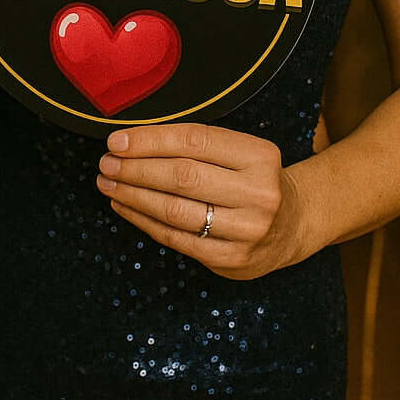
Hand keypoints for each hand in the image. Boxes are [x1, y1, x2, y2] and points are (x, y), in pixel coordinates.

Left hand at [96, 123, 303, 279]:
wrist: (292, 225)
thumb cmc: (252, 179)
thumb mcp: (240, 152)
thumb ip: (195, 146)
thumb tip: (131, 141)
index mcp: (259, 155)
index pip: (194, 140)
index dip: (150, 140)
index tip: (117, 140)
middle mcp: (258, 193)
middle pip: (182, 176)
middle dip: (135, 169)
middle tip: (106, 163)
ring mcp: (247, 230)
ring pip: (175, 210)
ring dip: (133, 196)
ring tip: (108, 184)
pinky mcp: (231, 259)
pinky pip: (177, 238)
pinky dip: (144, 221)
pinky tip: (125, 207)